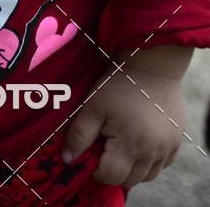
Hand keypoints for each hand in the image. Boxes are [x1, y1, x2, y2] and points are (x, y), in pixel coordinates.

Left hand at [62, 65, 184, 186]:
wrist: (153, 65)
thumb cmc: (119, 84)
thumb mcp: (93, 106)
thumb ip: (80, 135)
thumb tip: (68, 159)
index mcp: (130, 146)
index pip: (111, 177)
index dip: (97, 169)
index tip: (93, 152)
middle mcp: (152, 153)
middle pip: (131, 180)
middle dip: (115, 170)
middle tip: (106, 147)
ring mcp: (167, 148)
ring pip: (148, 175)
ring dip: (133, 168)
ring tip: (122, 145)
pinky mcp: (177, 140)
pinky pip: (163, 163)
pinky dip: (151, 160)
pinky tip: (140, 142)